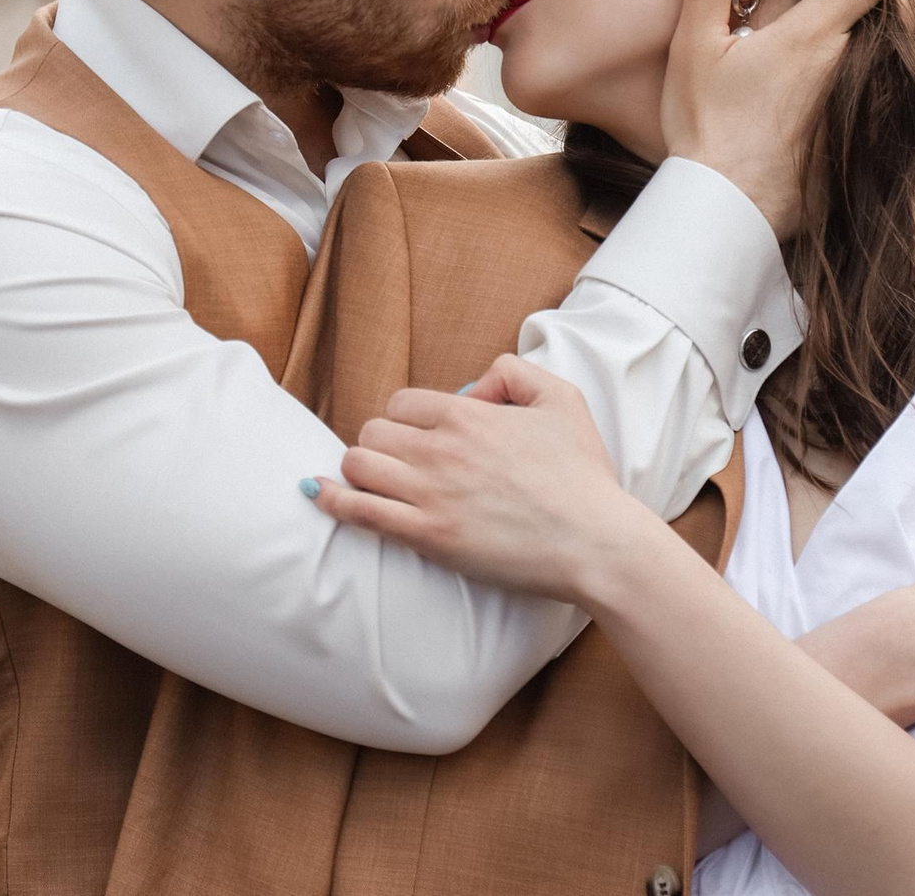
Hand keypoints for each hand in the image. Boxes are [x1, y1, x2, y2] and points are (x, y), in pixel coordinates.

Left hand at [306, 356, 658, 603]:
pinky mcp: (428, 535)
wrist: (595, 542)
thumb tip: (474, 385)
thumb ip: (514, 372)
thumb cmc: (583, 475)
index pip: (402, 402)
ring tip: (377, 480)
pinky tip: (319, 494)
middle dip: (383, 443)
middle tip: (404, 462)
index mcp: (468, 414)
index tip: (425, 436)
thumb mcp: (562, 398)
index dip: (410, 417)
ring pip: (357, 465)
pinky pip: (359, 511)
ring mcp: (430, 494)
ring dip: (361, 469)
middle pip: (372, 432)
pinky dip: (334, 500)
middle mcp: (441, 449)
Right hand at [662, 0, 914, 236]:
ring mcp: (851, 105)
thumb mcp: (694, 48)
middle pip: (875, 18)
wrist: (727, 210)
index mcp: (811, 34)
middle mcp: (843, 64)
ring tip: (863, 39)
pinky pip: (867, 101)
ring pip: (871, 59)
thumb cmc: (706, 127)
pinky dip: (865, 90)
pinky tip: (835, 102)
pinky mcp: (851, 142)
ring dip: (872, 45)